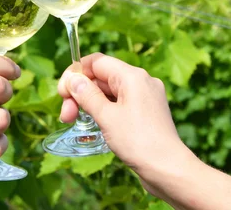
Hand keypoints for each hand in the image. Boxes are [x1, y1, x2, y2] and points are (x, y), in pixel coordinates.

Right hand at [57, 53, 198, 194]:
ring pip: (109, 92)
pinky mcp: (146, 111)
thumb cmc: (138, 142)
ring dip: (89, 103)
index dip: (76, 73)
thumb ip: (87, 95)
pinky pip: (119, 103)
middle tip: (65, 115)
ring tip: (74, 121)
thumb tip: (73, 78)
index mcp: (132, 76)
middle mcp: (141, 81)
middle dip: (80, 93)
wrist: (168, 169)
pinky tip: (94, 124)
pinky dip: (104, 110)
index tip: (62, 93)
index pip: (97, 62)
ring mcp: (145, 96)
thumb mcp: (106, 117)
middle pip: (101, 77)